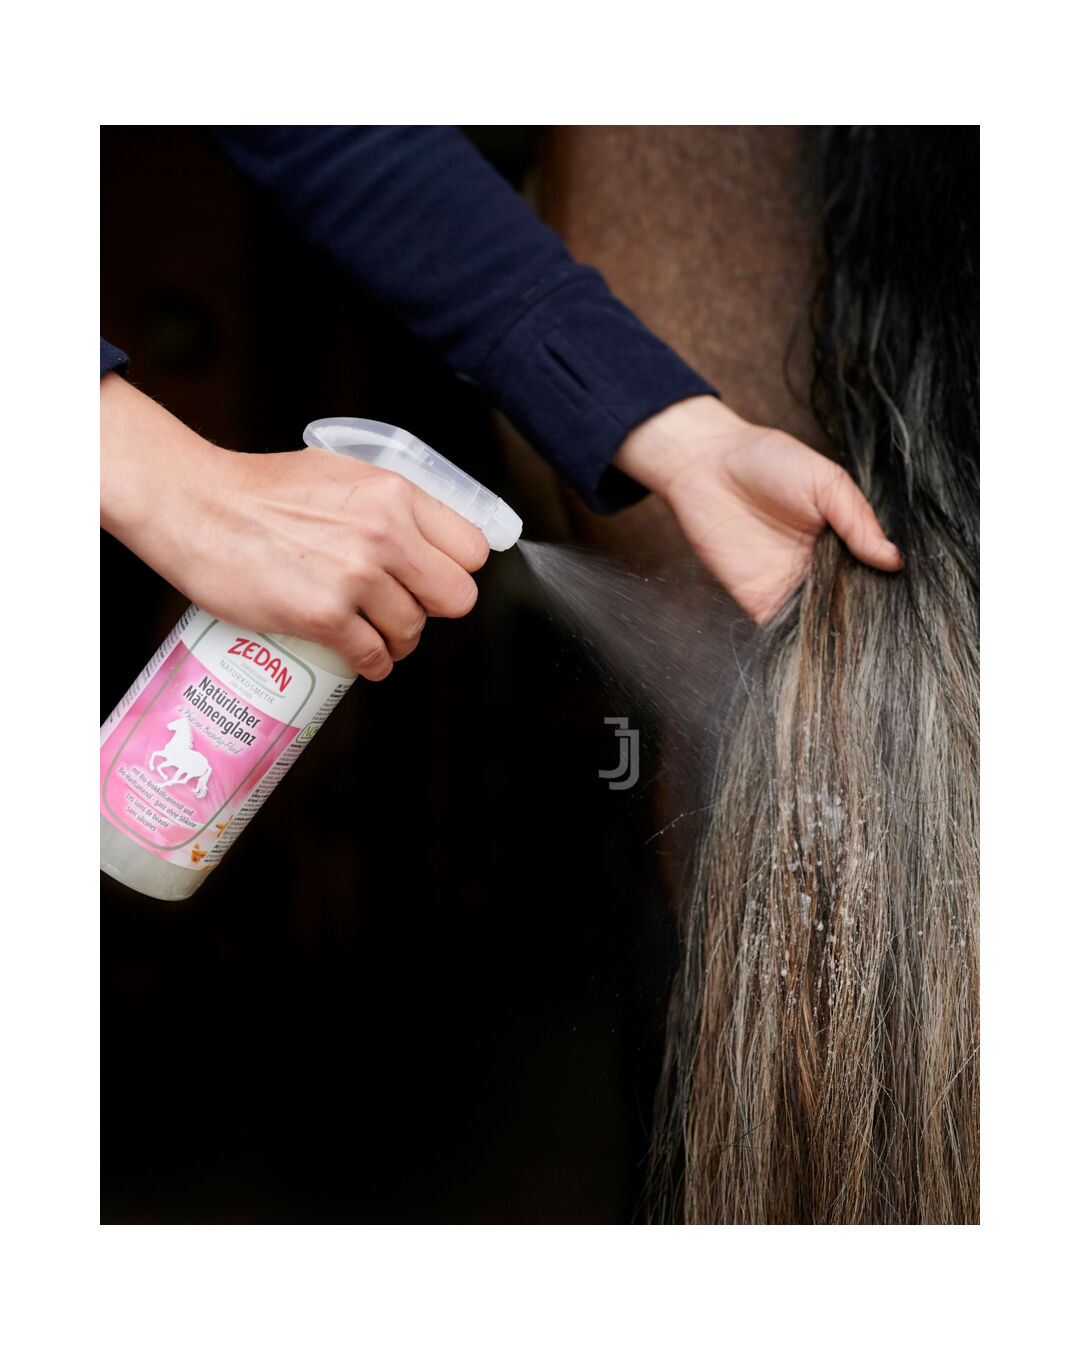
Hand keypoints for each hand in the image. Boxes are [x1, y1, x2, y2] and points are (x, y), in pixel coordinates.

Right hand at [101, 375, 488, 678]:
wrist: (195, 506)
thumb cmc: (258, 489)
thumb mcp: (339, 473)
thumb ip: (385, 502)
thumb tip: (421, 534)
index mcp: (394, 494)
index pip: (471, 549)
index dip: (456, 569)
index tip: (436, 578)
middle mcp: (383, 534)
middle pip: (456, 598)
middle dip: (434, 609)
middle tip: (409, 608)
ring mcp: (354, 578)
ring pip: (413, 631)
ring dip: (398, 640)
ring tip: (377, 635)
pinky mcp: (323, 616)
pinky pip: (373, 657)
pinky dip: (372, 665)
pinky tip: (363, 660)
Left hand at [612, 395, 900, 623]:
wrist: (706, 464)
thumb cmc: (768, 461)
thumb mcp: (826, 480)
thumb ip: (857, 520)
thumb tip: (893, 560)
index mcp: (843, 539)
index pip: (875, 573)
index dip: (891, 588)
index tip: (911, 605)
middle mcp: (821, 567)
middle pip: (853, 603)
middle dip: (870, 619)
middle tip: (892, 635)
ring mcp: (791, 587)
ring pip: (824, 623)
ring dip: (840, 636)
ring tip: (864, 649)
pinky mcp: (760, 601)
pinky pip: (784, 632)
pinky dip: (800, 644)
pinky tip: (822, 650)